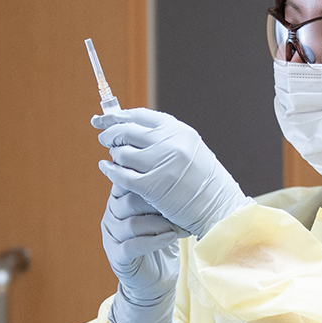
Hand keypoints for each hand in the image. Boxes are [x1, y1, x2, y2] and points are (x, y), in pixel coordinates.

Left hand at [92, 108, 250, 238]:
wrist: (218, 206)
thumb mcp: (188, 148)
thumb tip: (128, 128)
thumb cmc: (202, 179)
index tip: (104, 119)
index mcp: (178, 130)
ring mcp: (160, 164)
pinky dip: (110, 171)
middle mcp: (169, 143)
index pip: (139, 116)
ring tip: (116, 159)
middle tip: (104, 138)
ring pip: (121, 153)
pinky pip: (121, 175)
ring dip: (114, 155)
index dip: (117, 117)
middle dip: (111, 134)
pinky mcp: (152, 186)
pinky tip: (106, 168)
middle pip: (126, 131)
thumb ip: (163, 137)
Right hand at [101, 187, 186, 322]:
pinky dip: (154, 240)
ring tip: (180, 226)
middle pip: (130, 200)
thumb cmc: (162, 242)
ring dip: (161, 224)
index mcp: (119, 200)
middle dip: (160, 203)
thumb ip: (160, 196)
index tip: (175, 181)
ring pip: (133, 223)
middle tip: (183, 206)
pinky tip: (171, 238)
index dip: (149, 180)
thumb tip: (180, 173)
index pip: (127, 181)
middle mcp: (111, 216)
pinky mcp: (117, 257)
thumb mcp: (161, 214)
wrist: (156, 281)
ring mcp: (111, 237)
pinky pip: (133, 245)